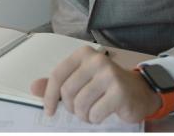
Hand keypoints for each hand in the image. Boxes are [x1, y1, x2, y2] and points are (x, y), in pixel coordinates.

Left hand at [30, 46, 161, 123]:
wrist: (139, 91)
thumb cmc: (106, 86)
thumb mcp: (80, 80)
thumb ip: (58, 84)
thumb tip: (34, 87)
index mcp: (83, 54)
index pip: (58, 76)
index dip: (50, 96)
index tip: (49, 110)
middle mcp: (96, 60)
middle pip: (68, 92)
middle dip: (71, 108)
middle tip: (81, 110)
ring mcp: (109, 75)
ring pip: (80, 104)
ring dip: (84, 115)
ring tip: (92, 112)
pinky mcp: (119, 91)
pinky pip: (95, 113)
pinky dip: (95, 118)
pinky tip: (102, 113)